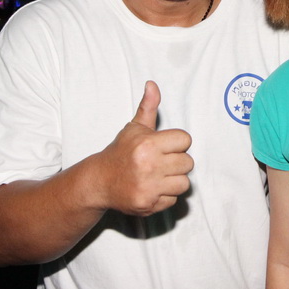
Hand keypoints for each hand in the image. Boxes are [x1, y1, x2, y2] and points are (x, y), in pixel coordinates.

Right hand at [95, 81, 192, 215]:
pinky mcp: (148, 204)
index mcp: (148, 144)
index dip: (177, 143)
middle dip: (177, 162)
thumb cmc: (121, 152)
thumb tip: (152, 84)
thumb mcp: (134, 128)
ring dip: (174, 180)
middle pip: (188, 162)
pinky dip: (165, 196)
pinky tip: (152, 188)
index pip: (185, 140)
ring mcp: (149, 187)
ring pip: (184, 183)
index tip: (164, 146)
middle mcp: (149, 165)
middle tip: (161, 162)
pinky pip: (173, 200)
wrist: (99, 181)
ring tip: (158, 176)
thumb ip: (148, 107)